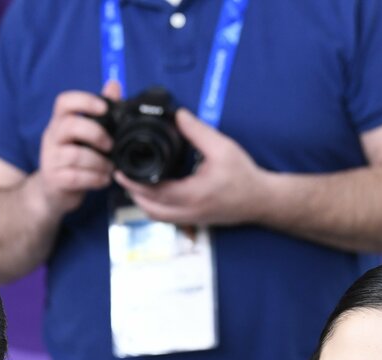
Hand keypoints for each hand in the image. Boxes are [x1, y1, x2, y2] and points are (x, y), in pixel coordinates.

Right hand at [29, 80, 121, 217]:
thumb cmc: (71, 160)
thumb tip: (114, 85)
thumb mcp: (83, 135)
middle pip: (69, 125)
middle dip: (95, 133)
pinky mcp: (54, 180)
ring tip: (109, 168)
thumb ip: (99, 111)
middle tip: (110, 145)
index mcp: (59, 123)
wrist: (51, 192)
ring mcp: (50, 159)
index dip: (85, 101)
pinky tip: (103, 180)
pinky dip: (95, 179)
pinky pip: (76, 177)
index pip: (64, 102)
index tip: (104, 108)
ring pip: (76, 155)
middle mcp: (51, 138)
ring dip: (100, 162)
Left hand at [115, 109, 269, 227]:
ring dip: (141, 202)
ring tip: (133, 183)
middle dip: (132, 193)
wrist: (261, 200)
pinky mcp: (192, 221)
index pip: (154, 192)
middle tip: (122, 175)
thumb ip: (197, 132)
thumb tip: (178, 116)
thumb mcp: (222, 147)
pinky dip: (153, 207)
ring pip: (155, 216)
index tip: (120, 171)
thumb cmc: (244, 175)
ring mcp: (190, 219)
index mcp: (193, 194)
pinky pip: (165, 218)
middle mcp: (188, 211)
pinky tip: (151, 193)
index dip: (133, 183)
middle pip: (149, 208)